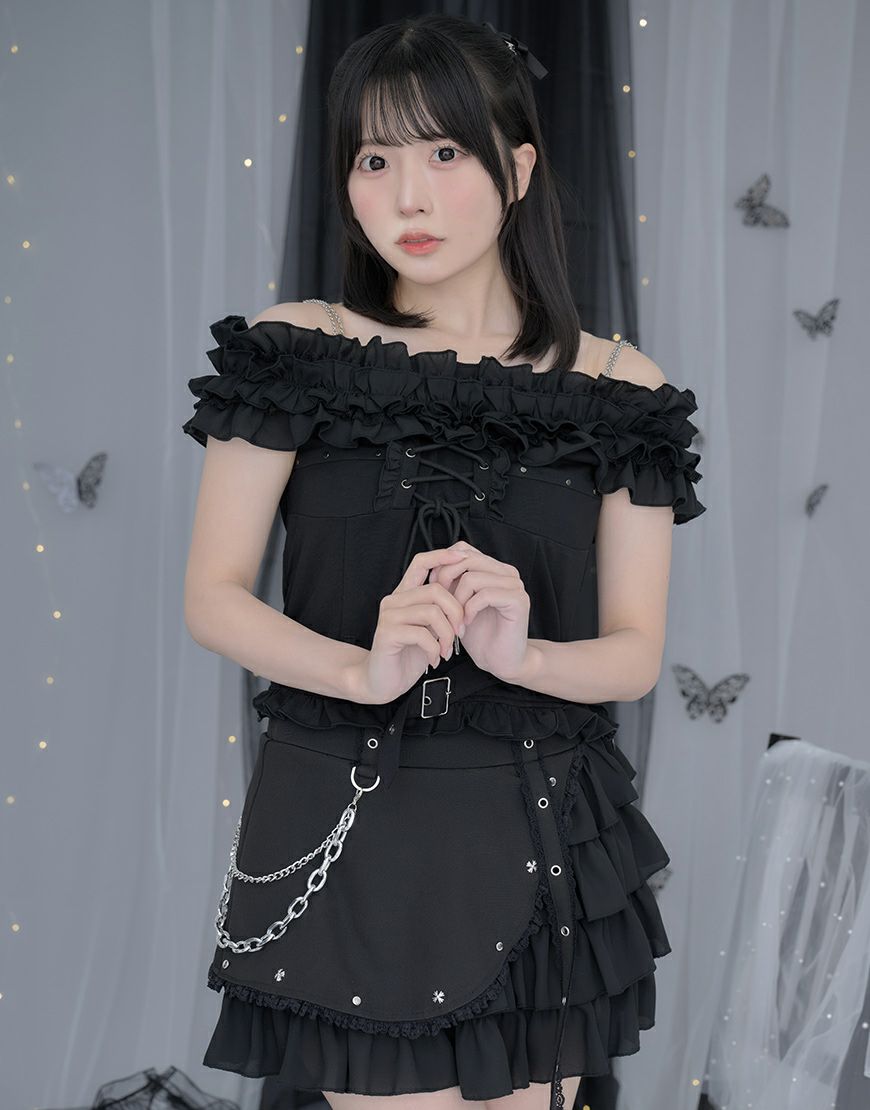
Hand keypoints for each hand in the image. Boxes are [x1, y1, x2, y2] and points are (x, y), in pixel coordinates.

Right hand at [354, 548, 466, 704]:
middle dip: (456, 612)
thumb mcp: (429, 628)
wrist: (381, 681)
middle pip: (436, 590)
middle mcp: (395, 600)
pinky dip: (434, 649)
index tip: (463, 559)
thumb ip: (440, 610)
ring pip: (432, 612)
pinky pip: (422, 634)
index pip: (421, 562)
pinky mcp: (387, 633)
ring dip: (447, 635)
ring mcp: (389, 616)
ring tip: (446, 650)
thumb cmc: (407, 655)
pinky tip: (434, 659)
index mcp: (405, 595)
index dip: (442, 556)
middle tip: (460, 633)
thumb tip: (465, 594)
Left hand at [427, 540, 530, 681]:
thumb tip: (433, 564)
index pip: (463, 549)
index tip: (433, 589)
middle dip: (446, 581)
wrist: (500, 661)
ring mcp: (515, 584)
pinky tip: (466, 624)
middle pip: (466, 559)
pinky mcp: (519, 600)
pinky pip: (485, 594)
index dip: (443, 566)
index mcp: (493, 568)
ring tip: (455, 619)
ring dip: (457, 601)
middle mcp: (507, 572)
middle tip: (440, 605)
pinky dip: (469, 610)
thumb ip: (451, 581)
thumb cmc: (480, 634)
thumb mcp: (458, 602)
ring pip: (472, 577)